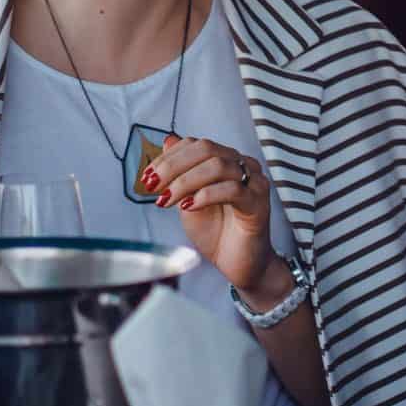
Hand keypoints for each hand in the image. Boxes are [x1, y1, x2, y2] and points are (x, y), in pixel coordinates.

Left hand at [142, 135, 277, 296]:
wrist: (238, 264)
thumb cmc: (217, 233)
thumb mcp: (188, 199)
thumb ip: (180, 174)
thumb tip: (167, 142)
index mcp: (227, 161)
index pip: (196, 144)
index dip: (168, 157)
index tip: (147, 176)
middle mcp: (243, 165)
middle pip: (206, 149)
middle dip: (173, 166)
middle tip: (153, 185)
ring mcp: (254, 182)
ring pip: (217, 166)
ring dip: (184, 182)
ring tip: (167, 200)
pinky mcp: (258, 203)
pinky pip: (232, 190)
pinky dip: (205, 195)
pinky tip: (189, 206)